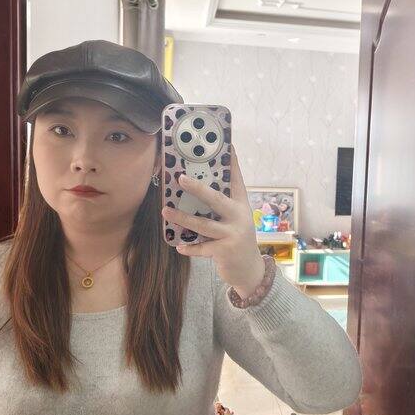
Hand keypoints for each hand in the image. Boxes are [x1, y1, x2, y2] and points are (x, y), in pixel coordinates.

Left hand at [162, 144, 265, 298]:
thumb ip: (221, 206)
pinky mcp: (224, 252)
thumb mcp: (235, 220)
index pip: (237, 180)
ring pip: (203, 224)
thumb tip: (195, 188)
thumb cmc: (236, 239)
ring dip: (182, 217)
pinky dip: (189, 247)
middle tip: (179, 178)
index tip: (227, 145)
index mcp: (241, 205)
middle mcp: (239, 217)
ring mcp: (232, 234)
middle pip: (216, 199)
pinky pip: (201, 248)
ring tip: (166, 210)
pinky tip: (178, 246)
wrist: (249, 270)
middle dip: (197, 188)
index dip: (232, 162)